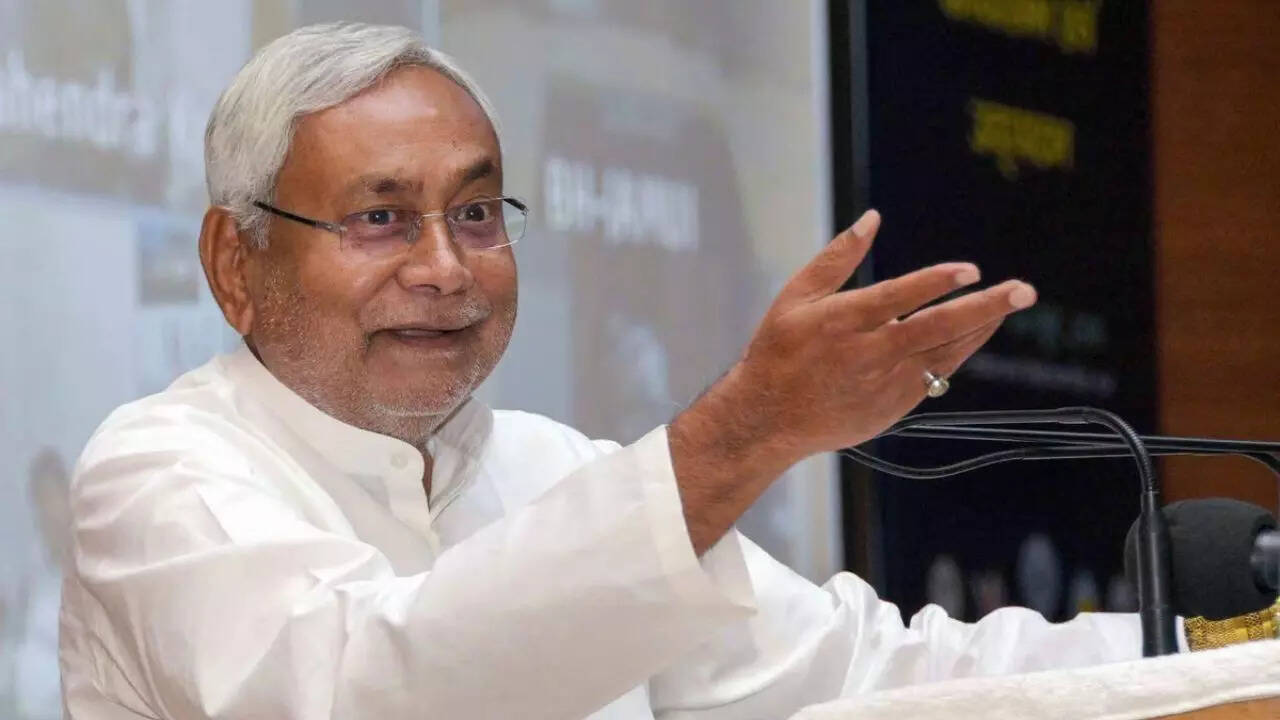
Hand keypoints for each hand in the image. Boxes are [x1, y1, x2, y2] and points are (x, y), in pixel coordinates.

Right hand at [668, 210, 1036, 551]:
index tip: (970, 270)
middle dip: (984, 308)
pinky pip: (936, 377)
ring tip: (1009, 304)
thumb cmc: (778, 350)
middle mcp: (868, 354)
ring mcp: (883, 384)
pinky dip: (957, 352)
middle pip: (936, 328)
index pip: (897, 298)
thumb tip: (872, 218)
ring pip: (945, 354)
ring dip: (980, 328)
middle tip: (1023, 290)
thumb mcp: (795, 297)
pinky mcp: (892, 407)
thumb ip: (836, 258)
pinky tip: (975, 332)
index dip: (935, 283)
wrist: (768, 418)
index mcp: (841, 322)